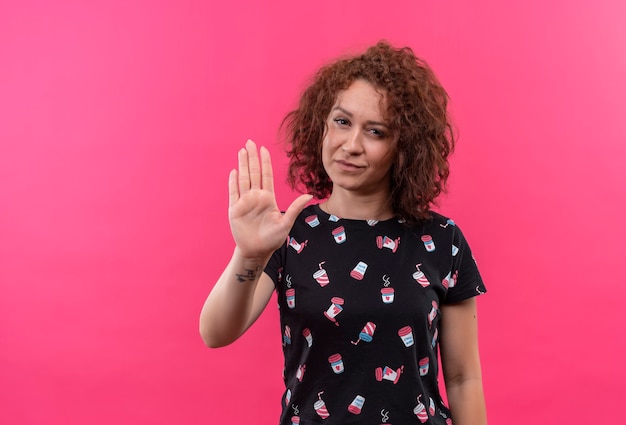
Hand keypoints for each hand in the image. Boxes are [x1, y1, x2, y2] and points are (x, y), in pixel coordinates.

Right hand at [228, 140, 311, 259]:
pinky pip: (233, 192)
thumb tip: (310, 195)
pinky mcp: (235, 210)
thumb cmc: (273, 239)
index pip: (266, 175)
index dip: (265, 162)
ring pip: (243, 179)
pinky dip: (233, 182)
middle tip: (250, 142)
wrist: (257, 251)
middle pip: (253, 173)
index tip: (263, 148)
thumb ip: (295, 208)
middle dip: (252, 157)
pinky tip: (234, 171)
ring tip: (242, 151)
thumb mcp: (287, 223)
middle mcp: (256, 197)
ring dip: (242, 165)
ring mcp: (244, 202)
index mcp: (268, 198)